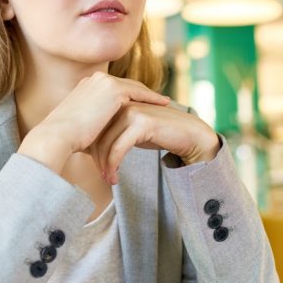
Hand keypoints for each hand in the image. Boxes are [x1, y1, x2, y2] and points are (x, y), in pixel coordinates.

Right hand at [18, 72, 169, 173]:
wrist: (58, 136)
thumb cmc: (68, 141)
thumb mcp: (84, 129)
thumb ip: (96, 127)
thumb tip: (104, 142)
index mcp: (85, 87)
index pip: (113, 89)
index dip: (129, 97)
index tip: (140, 103)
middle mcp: (94, 79)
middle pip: (126, 85)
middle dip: (143, 93)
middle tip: (159, 100)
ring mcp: (104, 81)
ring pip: (134, 87)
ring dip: (150, 94)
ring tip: (165, 102)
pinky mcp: (113, 89)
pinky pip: (139, 92)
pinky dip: (152, 97)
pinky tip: (164, 103)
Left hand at [90, 100, 219, 184]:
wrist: (191, 135)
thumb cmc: (161, 134)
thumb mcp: (133, 132)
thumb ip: (115, 133)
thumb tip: (92, 148)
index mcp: (119, 102)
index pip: (96, 127)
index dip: (93, 149)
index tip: (96, 167)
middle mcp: (124, 104)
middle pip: (99, 134)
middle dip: (97, 159)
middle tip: (102, 176)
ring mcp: (133, 111)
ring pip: (107, 142)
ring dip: (105, 165)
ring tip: (108, 180)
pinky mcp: (142, 122)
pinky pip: (119, 147)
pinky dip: (114, 165)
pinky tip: (115, 177)